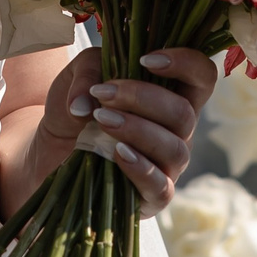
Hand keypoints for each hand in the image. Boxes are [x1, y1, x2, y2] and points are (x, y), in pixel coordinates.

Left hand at [27, 45, 217, 217]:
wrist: (53, 148)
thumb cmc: (80, 106)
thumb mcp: (80, 76)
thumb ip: (89, 72)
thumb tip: (87, 102)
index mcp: (173, 95)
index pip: (202, 76)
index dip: (186, 63)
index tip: (146, 59)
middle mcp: (179, 131)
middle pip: (185, 113)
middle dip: (143, 98)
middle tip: (103, 94)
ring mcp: (169, 166)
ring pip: (174, 148)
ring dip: (137, 130)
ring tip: (100, 120)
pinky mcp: (152, 197)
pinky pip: (160, 186)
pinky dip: (140, 168)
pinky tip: (116, 153)